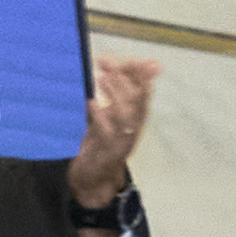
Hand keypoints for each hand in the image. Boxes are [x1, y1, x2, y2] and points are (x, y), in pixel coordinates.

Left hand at [68, 56, 159, 222]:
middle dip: (125, 77)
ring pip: (127, 114)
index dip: (138, 72)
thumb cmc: (100, 142)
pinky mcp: (107, 152)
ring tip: (102, 78)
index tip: (124, 57)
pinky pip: (107, 133)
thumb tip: (112, 62)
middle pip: (138, 98)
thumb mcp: (107, 114)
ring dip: (116, 94)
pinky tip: (91, 103)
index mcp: (136, 116)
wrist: (94, 179)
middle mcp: (133, 127)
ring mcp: (122, 140)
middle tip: (106, 62)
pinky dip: (100, 116)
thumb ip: (114, 90)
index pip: (144, 89)